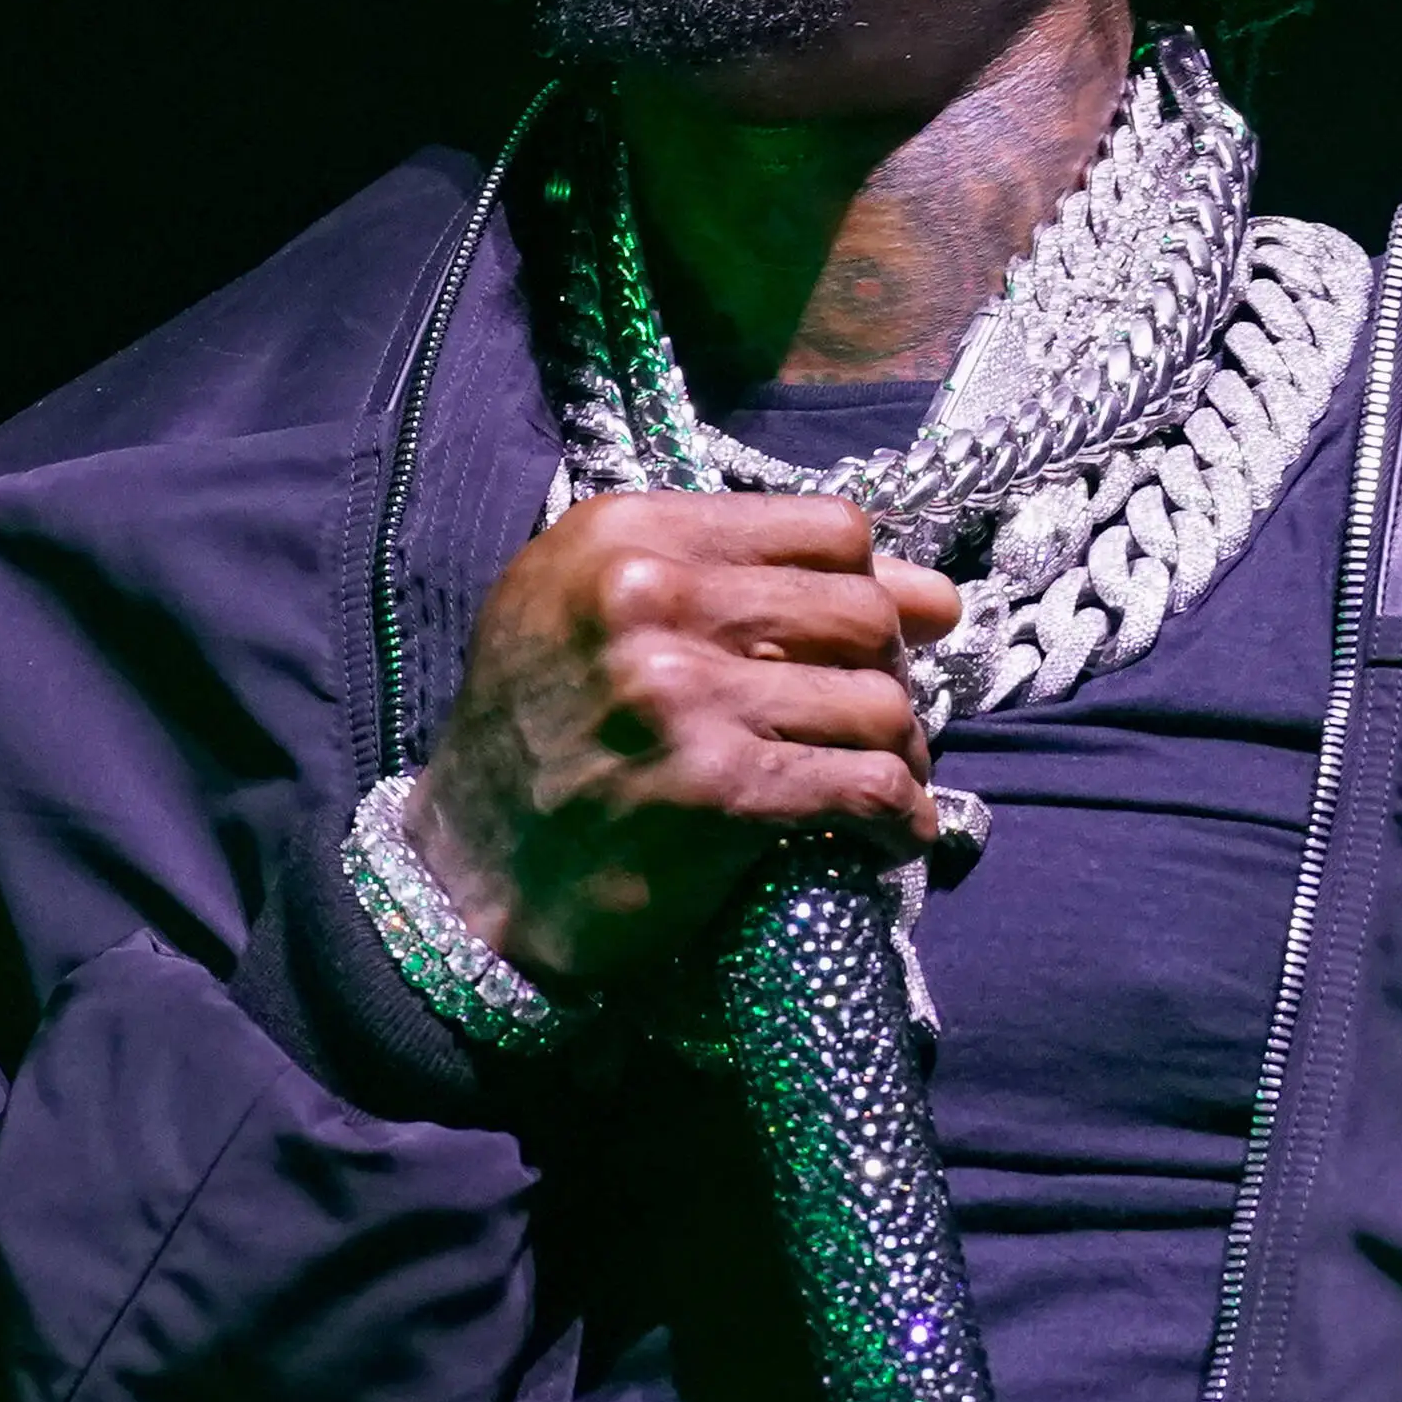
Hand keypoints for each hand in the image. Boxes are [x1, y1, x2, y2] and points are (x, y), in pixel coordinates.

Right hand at [411, 491, 962, 990]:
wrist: (469, 873)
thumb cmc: (540, 734)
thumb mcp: (597, 615)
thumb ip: (737, 582)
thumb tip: (932, 594)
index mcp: (625, 536)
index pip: (828, 528)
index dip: (872, 586)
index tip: (871, 639)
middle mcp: (651, 598)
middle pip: (864, 611)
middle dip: (894, 672)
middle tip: (878, 722)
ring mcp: (685, 695)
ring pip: (879, 701)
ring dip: (901, 751)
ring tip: (884, 781)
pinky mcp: (718, 789)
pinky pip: (866, 786)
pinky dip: (898, 817)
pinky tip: (887, 835)